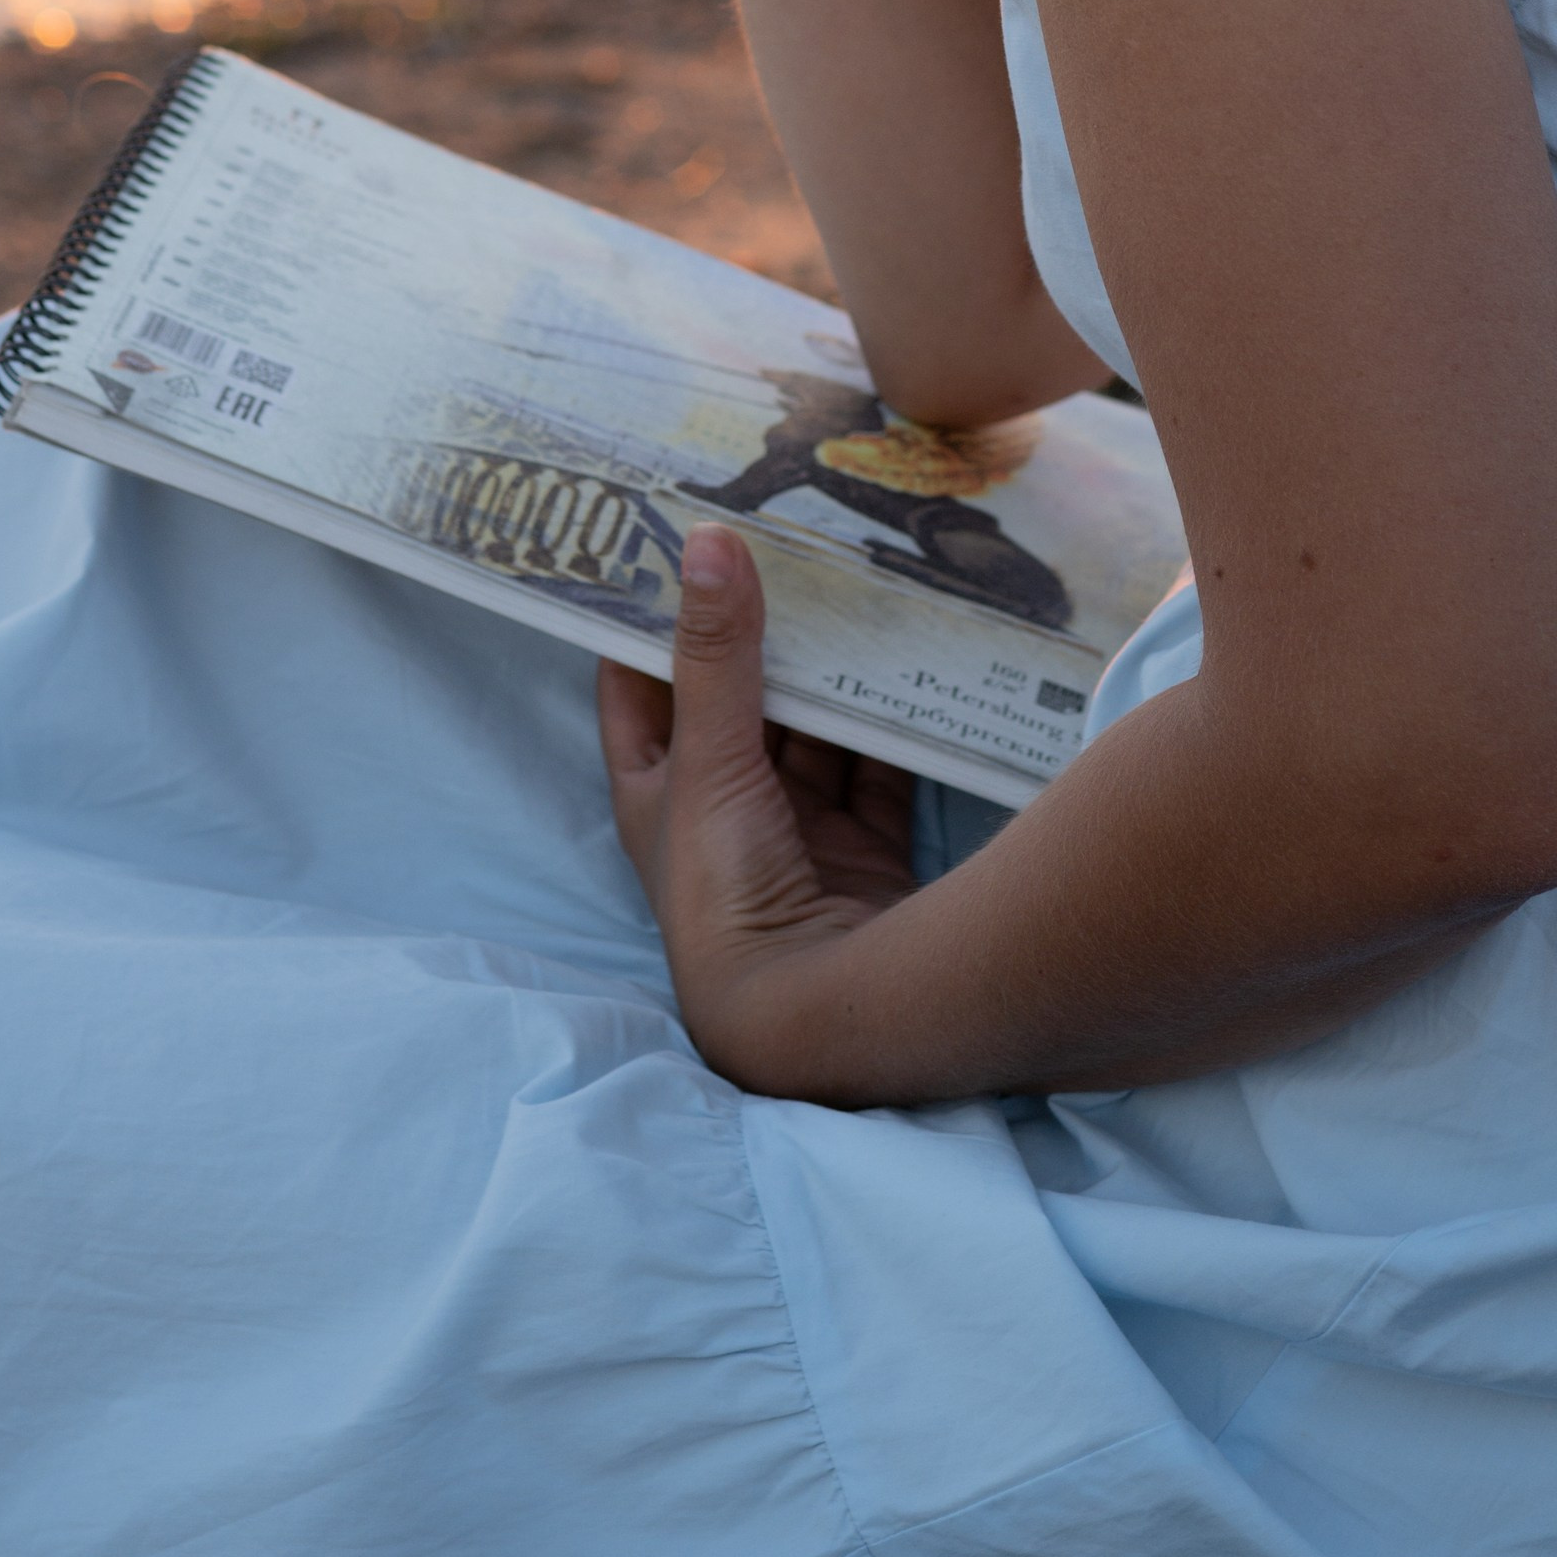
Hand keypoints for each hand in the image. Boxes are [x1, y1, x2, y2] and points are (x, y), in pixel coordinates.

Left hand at [598, 523, 918, 1093]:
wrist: (813, 1023)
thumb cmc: (727, 896)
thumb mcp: (709, 762)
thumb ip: (715, 655)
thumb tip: (707, 541)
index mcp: (658, 791)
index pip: (640, 682)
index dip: (647, 614)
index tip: (672, 533)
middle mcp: (723, 807)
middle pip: (738, 697)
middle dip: (762, 629)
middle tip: (791, 538)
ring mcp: (797, 829)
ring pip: (813, 727)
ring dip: (832, 669)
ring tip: (860, 578)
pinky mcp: (865, 850)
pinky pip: (880, 765)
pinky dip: (895, 719)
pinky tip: (917, 659)